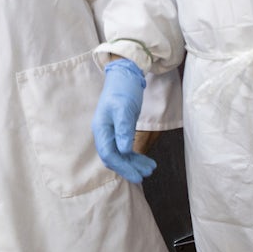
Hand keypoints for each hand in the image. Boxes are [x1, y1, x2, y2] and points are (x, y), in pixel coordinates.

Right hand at [92, 58, 156, 182]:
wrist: (125, 75)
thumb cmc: (123, 89)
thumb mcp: (124, 108)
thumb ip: (123, 130)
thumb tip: (123, 151)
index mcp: (101, 128)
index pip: (108, 154)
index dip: (122, 167)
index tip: (137, 176)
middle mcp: (104, 133)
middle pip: (114, 157)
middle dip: (129, 167)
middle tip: (146, 174)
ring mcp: (111, 132)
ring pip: (120, 155)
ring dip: (134, 163)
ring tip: (151, 168)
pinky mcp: (120, 130)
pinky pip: (125, 148)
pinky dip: (135, 155)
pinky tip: (147, 160)